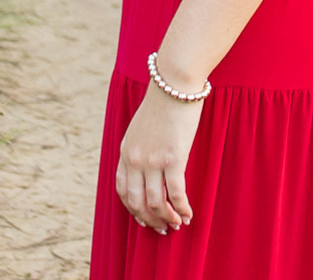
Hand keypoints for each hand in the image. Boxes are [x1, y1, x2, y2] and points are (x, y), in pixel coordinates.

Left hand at [116, 84, 203, 231]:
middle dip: (150, 220)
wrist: (174, 83)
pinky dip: (182, 209)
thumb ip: (141, 146)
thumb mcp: (141, 126)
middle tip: (163, 229)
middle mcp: (135, 159)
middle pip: (137, 202)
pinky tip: (189, 214)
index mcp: (125, 151)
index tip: (144, 218)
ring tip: (178, 225)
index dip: (133, 209)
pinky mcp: (173, 158)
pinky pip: (176, 193)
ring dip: (167, 219)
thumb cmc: (163, 101)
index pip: (123, 190)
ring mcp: (152, 160)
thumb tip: (149, 165)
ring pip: (155, 203)